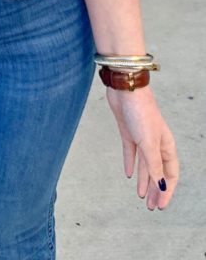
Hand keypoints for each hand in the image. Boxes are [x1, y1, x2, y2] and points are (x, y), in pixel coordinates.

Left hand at [106, 84, 178, 209]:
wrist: (125, 89)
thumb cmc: (141, 113)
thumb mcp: (148, 143)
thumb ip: (154, 165)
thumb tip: (161, 187)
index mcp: (166, 146)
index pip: (170, 174)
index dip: (166, 191)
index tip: (161, 206)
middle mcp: (156, 143)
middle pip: (157, 172)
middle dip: (155, 190)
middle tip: (151, 207)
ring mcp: (141, 137)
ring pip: (145, 165)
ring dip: (143, 180)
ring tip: (141, 197)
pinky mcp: (128, 131)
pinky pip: (131, 152)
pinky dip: (130, 164)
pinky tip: (129, 175)